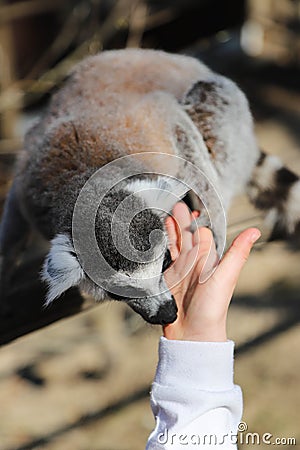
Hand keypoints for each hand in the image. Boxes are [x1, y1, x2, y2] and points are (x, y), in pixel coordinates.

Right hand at [164, 202, 260, 341]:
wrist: (192, 332)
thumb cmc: (212, 307)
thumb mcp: (226, 276)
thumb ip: (238, 252)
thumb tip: (255, 231)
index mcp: (207, 259)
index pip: (201, 233)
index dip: (195, 219)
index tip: (188, 204)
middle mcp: (193, 262)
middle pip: (186, 235)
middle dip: (180, 220)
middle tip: (173, 203)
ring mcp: (178, 270)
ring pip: (173, 244)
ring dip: (169, 230)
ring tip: (162, 215)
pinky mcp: (166, 278)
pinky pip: (162, 258)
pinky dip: (158, 247)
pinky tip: (152, 238)